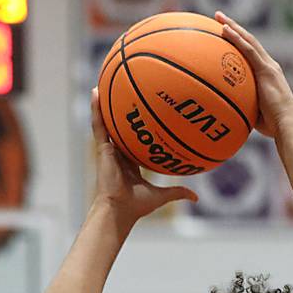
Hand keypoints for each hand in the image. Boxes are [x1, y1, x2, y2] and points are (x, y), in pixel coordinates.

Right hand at [90, 89, 197, 225]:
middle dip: (120, 111)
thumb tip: (196, 197)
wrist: (120, 210)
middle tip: (124, 91)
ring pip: (106, 122)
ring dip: (104, 103)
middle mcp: (119, 154)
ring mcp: (109, 150)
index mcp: (131, 163)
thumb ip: (177, 192)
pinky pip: (98, 125)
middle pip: (120, 128)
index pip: (134, 141)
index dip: (138, 128)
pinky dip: (96, 109)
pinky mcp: (101, 148)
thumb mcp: (162, 196)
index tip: (143, 115)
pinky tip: (96, 93)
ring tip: (104, 82)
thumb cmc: (137, 206)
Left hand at [215, 11, 292, 137]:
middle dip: (235, 28)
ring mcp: (269, 66)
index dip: (241, 42)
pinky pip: (248, 49)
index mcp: (269, 75)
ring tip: (218, 17)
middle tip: (220, 18)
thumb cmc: (274, 126)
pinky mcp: (266, 70)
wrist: (287, 125)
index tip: (229, 35)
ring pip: (248, 40)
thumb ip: (245, 106)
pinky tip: (224, 29)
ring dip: (233, 27)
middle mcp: (270, 66)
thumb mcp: (256, 113)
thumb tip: (230, 111)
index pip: (254, 54)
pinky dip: (236, 38)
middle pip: (250, 41)